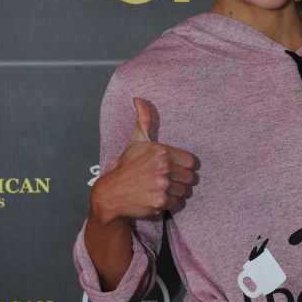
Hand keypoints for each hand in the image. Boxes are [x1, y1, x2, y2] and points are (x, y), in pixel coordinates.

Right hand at [91, 97, 198, 222]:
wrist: (110, 193)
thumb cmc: (126, 166)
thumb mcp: (136, 141)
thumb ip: (143, 120)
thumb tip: (138, 98)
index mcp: (161, 150)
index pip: (191, 162)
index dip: (182, 166)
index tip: (171, 168)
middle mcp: (163, 167)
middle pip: (190, 178)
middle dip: (179, 180)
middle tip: (163, 180)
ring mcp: (162, 185)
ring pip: (184, 191)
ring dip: (174, 192)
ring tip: (158, 188)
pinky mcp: (160, 202)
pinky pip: (177, 203)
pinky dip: (168, 203)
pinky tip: (154, 197)